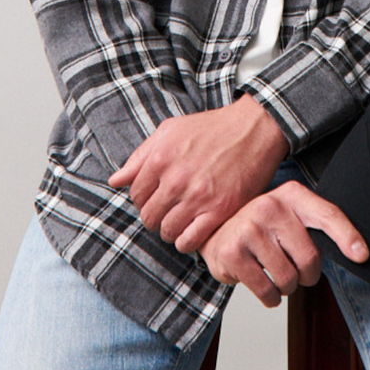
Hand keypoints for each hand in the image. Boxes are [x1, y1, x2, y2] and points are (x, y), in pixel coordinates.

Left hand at [108, 96, 289, 253]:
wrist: (254, 128)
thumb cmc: (212, 128)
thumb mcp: (170, 131)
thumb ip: (140, 156)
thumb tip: (115, 181)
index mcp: (160, 158)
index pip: (135, 196)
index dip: (145, 199)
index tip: (158, 197)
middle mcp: (175, 179)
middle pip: (149, 217)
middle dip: (156, 216)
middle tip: (170, 209)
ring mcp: (197, 197)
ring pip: (167, 232)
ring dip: (172, 229)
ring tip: (183, 219)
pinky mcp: (219, 211)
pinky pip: (189, 242)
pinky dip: (187, 242)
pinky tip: (193, 230)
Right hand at [199, 181, 368, 307]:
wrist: (215, 231)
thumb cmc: (262, 227)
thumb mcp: (289, 215)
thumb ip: (317, 227)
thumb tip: (358, 252)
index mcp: (291, 195)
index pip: (327, 215)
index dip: (347, 236)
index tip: (362, 255)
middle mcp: (270, 207)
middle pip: (310, 259)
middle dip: (307, 275)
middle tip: (295, 270)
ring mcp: (249, 228)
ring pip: (288, 279)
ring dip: (286, 288)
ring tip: (274, 274)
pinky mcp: (232, 253)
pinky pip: (267, 291)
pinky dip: (270, 298)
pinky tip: (263, 284)